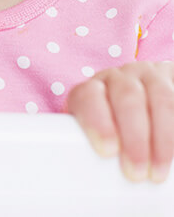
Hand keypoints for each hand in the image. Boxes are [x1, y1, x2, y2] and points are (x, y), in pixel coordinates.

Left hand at [67, 61, 173, 182]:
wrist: (145, 97)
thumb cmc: (115, 125)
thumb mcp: (100, 132)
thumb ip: (93, 144)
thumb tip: (92, 176)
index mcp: (94, 88)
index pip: (89, 96)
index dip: (97, 122)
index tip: (107, 151)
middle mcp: (120, 78)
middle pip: (127, 99)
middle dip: (134, 138)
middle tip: (135, 172)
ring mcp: (149, 77)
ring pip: (159, 100)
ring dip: (161, 139)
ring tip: (156, 172)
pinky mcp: (171, 79)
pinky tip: (173, 151)